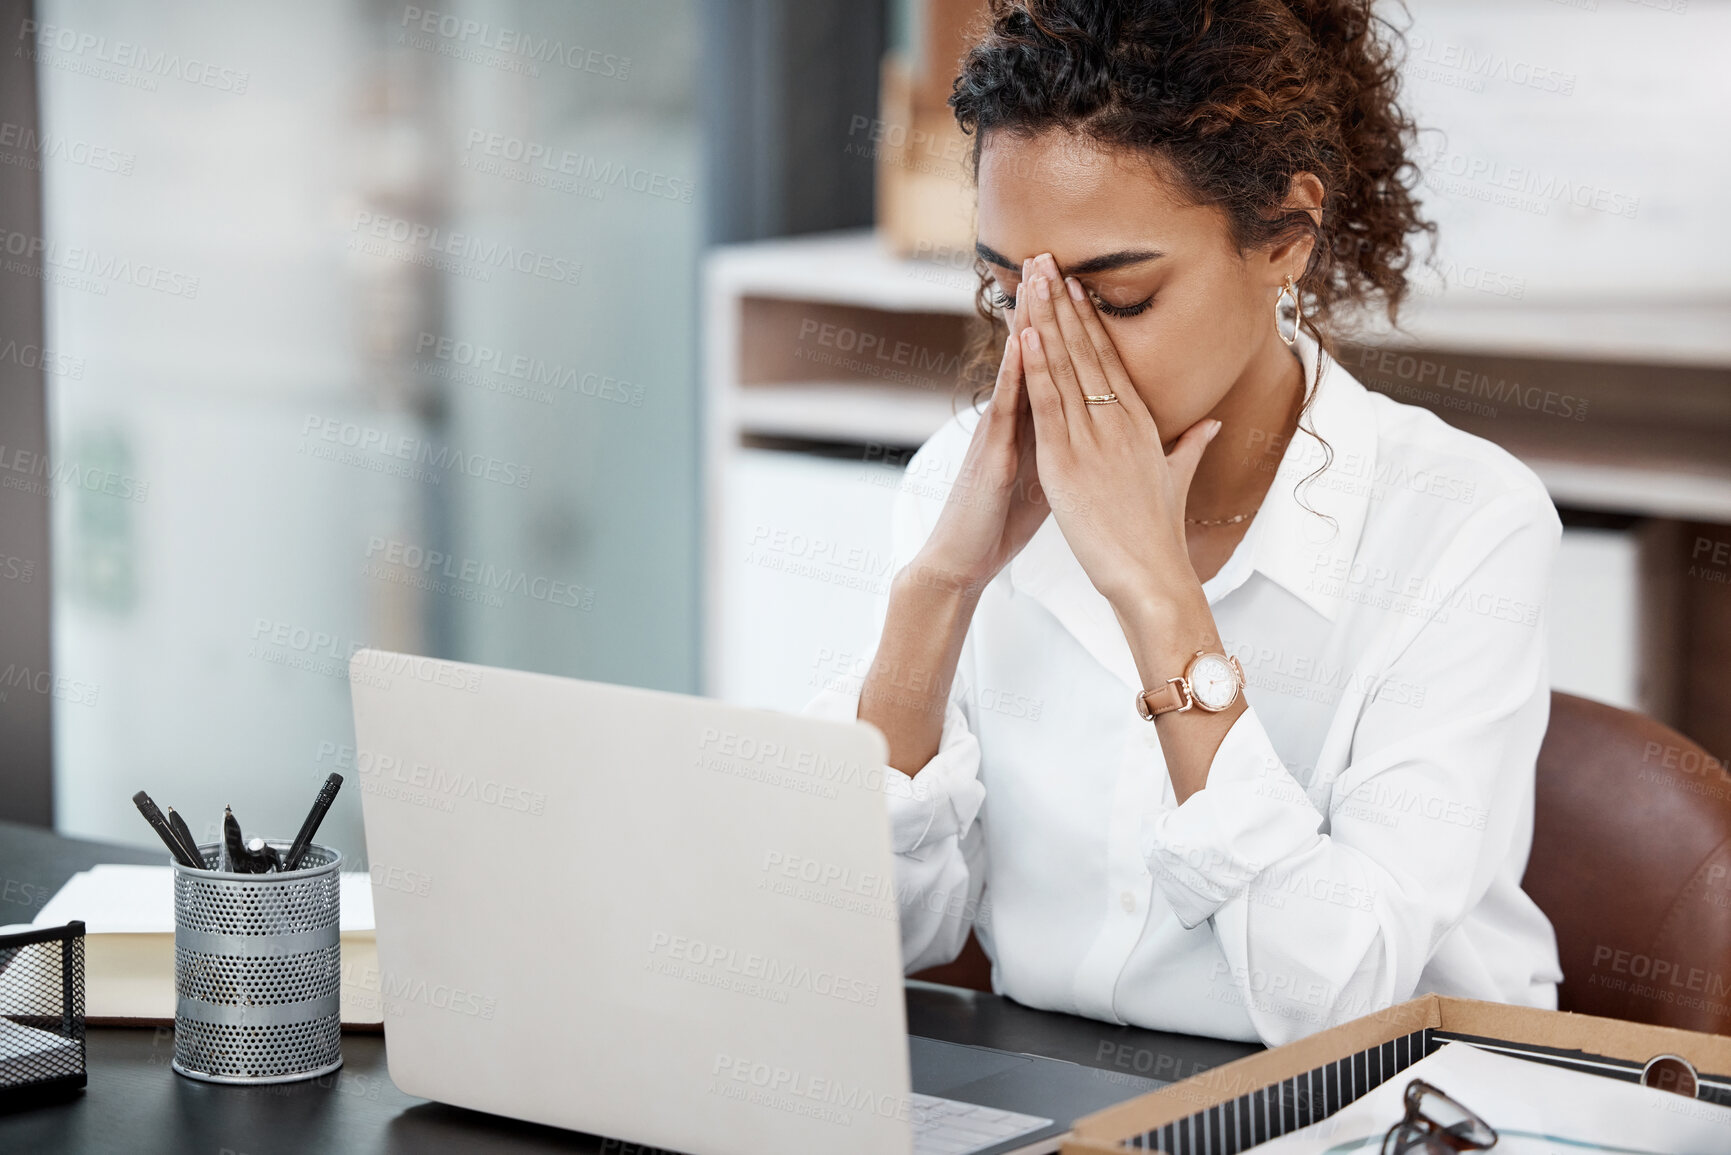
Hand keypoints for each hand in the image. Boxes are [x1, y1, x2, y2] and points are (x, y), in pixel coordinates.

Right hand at [914, 277, 1048, 593]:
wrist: (963, 559)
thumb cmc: (1000, 521)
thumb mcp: (1045, 477)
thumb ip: (1064, 446)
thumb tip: (1091, 429)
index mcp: (1032, 426)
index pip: (1052, 368)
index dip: (1066, 329)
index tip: (1079, 286)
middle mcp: (1011, 420)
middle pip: (1032, 357)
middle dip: (1044, 309)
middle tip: (1052, 258)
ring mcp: (998, 434)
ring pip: (1016, 370)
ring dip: (1025, 325)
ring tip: (1035, 280)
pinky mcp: (990, 454)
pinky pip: (1003, 409)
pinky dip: (1013, 374)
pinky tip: (1020, 343)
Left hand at [1013, 252, 1220, 616]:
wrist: (1153, 577)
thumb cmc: (1160, 536)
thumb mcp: (1177, 480)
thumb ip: (1190, 445)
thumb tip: (1214, 424)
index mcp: (1140, 423)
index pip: (1110, 358)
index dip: (1088, 319)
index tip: (1073, 284)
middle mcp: (1117, 422)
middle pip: (1085, 349)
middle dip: (1062, 302)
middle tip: (1044, 257)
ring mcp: (1092, 440)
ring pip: (1064, 367)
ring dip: (1044, 319)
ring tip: (1030, 277)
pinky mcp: (1067, 464)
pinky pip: (1049, 405)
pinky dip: (1037, 367)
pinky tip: (1026, 333)